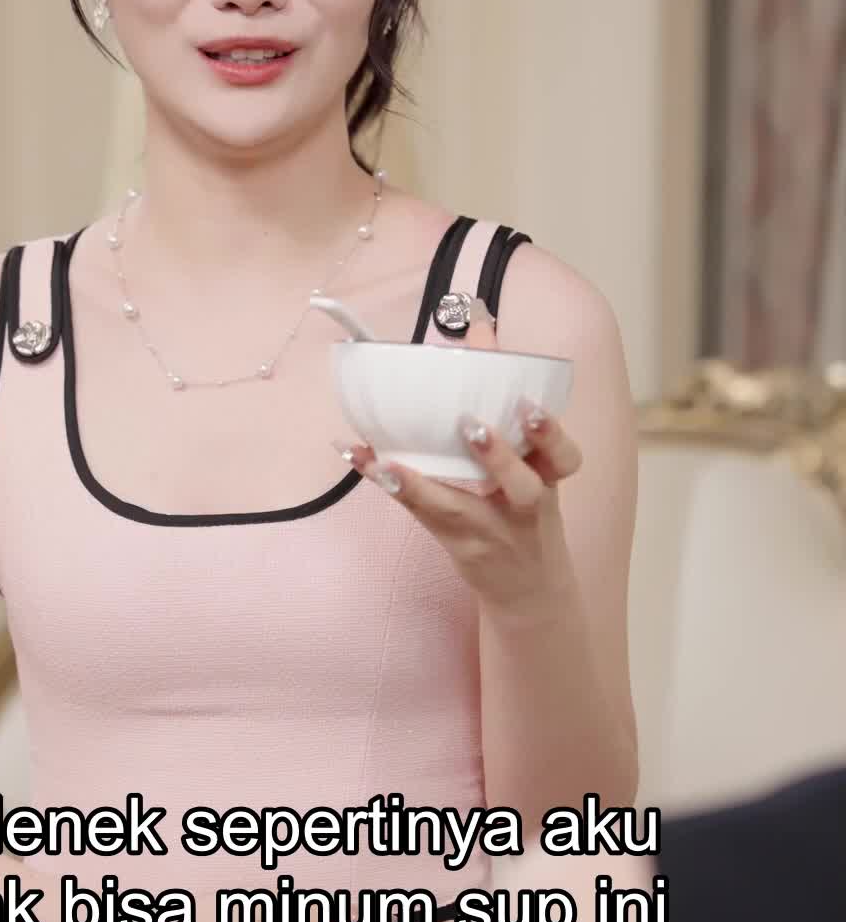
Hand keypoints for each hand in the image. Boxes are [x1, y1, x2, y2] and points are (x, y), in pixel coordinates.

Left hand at [344, 318, 583, 614]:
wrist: (531, 592)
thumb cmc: (527, 512)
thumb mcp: (535, 466)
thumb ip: (511, 406)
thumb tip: (480, 329)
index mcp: (550, 481)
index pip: (563, 457)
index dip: (550, 431)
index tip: (532, 403)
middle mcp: (525, 508)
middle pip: (523, 485)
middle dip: (500, 454)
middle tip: (472, 425)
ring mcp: (490, 531)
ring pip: (459, 509)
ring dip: (424, 482)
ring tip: (389, 461)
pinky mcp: (457, 544)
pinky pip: (419, 513)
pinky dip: (389, 483)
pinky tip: (359, 458)